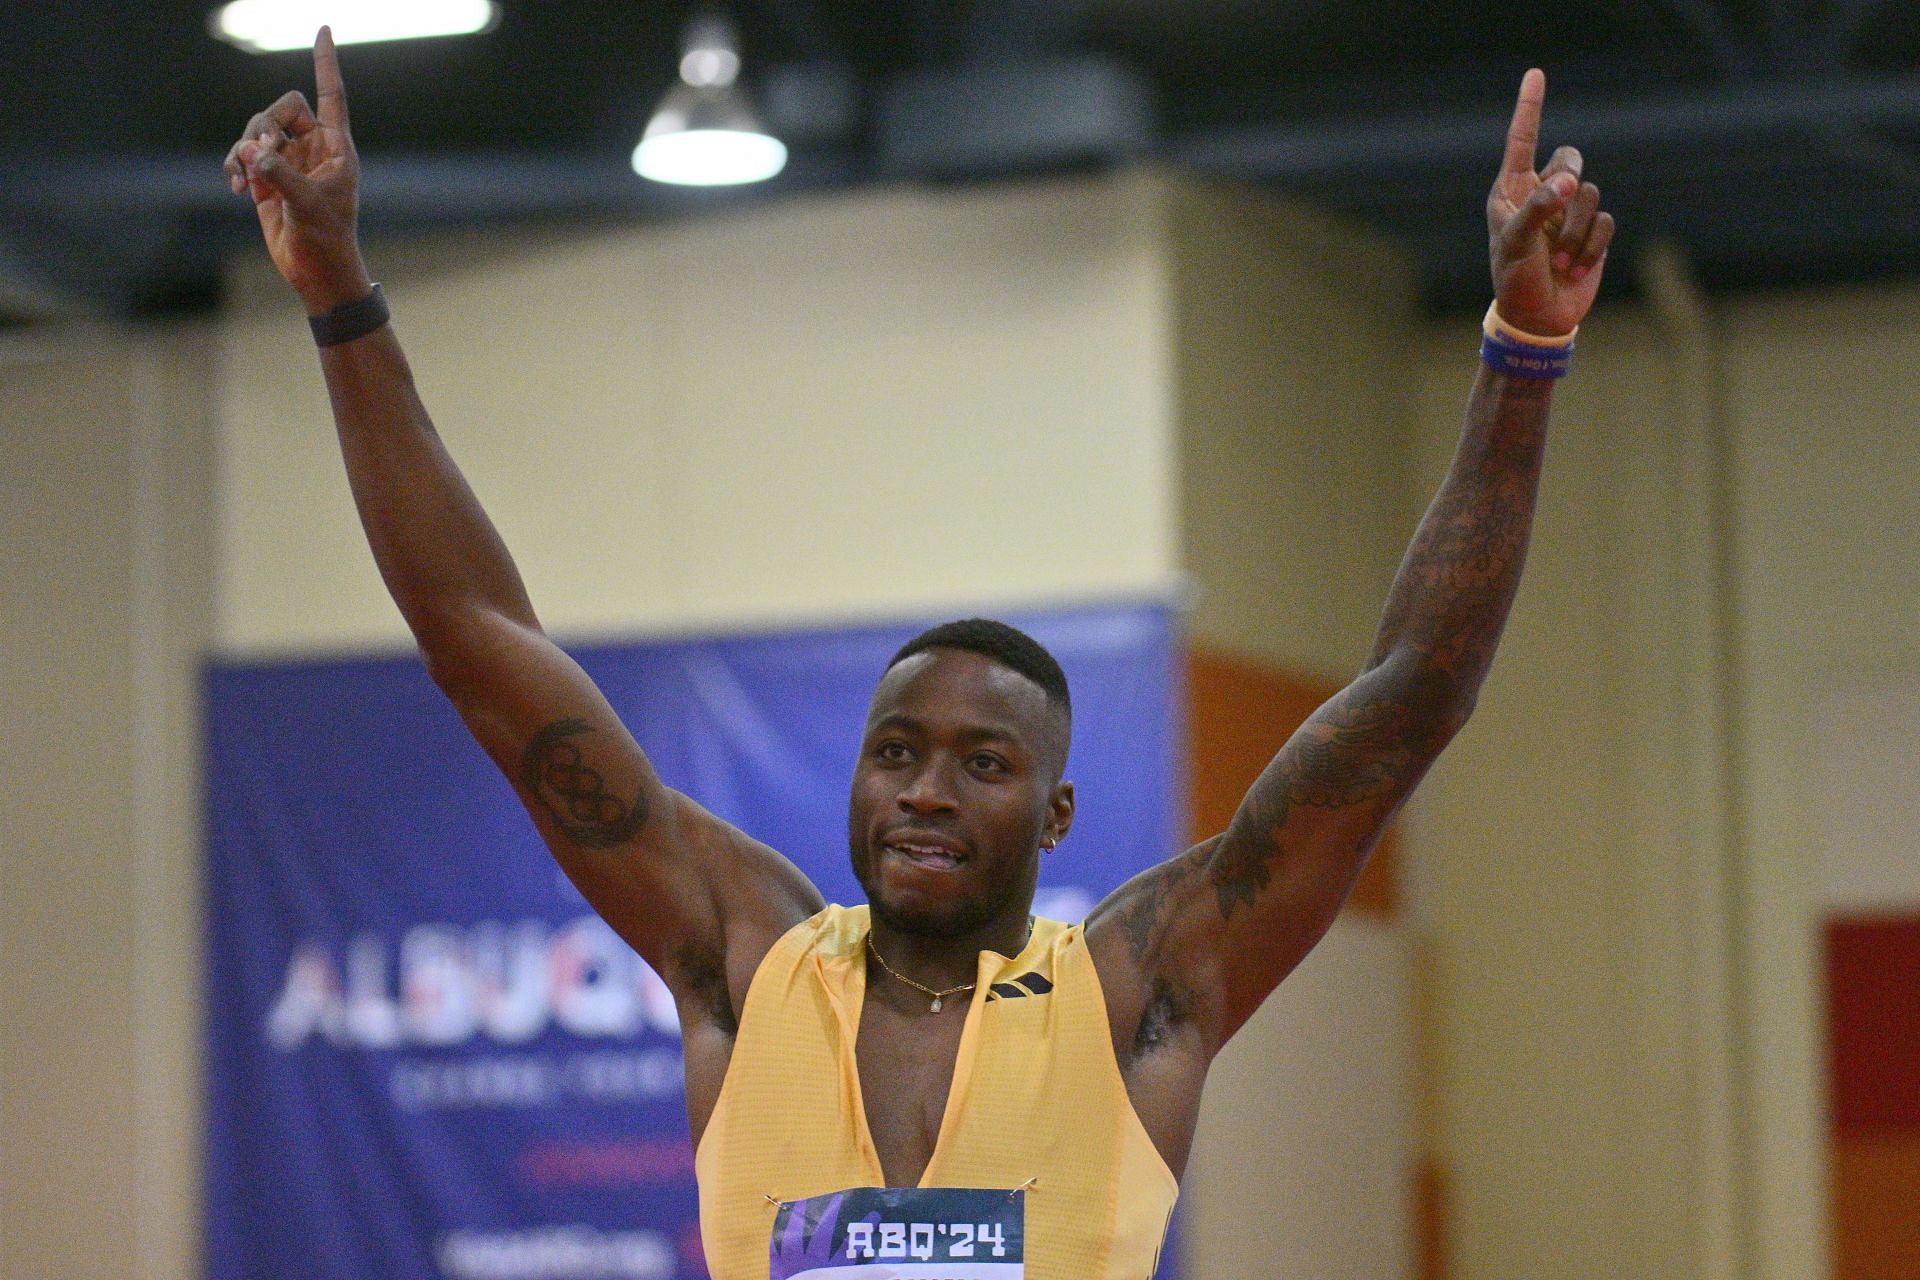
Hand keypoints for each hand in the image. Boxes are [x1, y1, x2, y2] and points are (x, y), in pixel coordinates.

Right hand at [223, 27, 369, 312]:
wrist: (316, 272)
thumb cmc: (327, 239)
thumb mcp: (308, 205)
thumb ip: (280, 175)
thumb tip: (253, 153)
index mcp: (336, 148)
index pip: (331, 95)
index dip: (326, 62)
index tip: (323, 28)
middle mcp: (312, 149)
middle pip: (282, 109)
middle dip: (265, 124)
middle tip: (260, 152)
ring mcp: (288, 163)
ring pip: (258, 131)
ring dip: (245, 147)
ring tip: (244, 176)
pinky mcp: (266, 179)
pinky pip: (244, 155)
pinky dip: (236, 165)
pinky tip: (235, 186)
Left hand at [1486, 69, 1615, 337]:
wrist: (1539, 319)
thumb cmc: (1515, 280)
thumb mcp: (1516, 244)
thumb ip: (1536, 208)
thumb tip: (1565, 182)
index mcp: (1512, 192)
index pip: (1523, 141)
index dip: (1530, 108)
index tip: (1535, 74)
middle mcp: (1541, 195)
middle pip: (1570, 159)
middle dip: (1568, 181)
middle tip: (1557, 207)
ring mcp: (1568, 214)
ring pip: (1590, 194)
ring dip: (1576, 231)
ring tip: (1559, 260)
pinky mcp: (1592, 232)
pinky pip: (1605, 221)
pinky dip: (1592, 246)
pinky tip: (1576, 267)